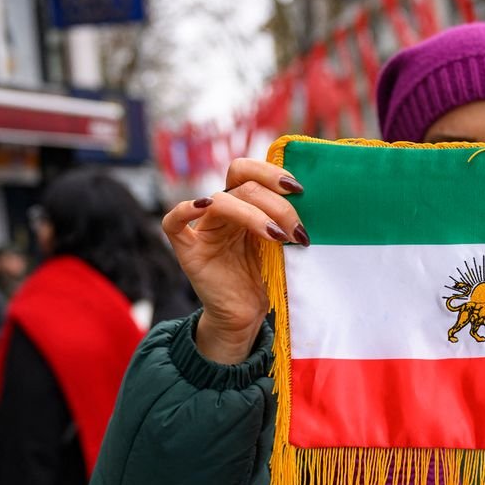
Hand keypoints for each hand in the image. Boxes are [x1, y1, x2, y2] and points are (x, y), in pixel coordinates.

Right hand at [163, 159, 307, 362]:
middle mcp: (221, 211)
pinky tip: (204, 206)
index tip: (299, 189)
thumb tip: (310, 198)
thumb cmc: (264, 276)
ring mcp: (203, 229)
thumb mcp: (279, 242)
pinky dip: (184, 210)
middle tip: (296, 229)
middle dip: (276, 204)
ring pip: (220, 201)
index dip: (271, 172)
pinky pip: (173, 223)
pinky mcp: (188, 251)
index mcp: (242, 203)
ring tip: (280, 237)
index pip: (247, 171)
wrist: (246, 314)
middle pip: (242, 186)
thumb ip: (283, 219)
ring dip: (255, 215)